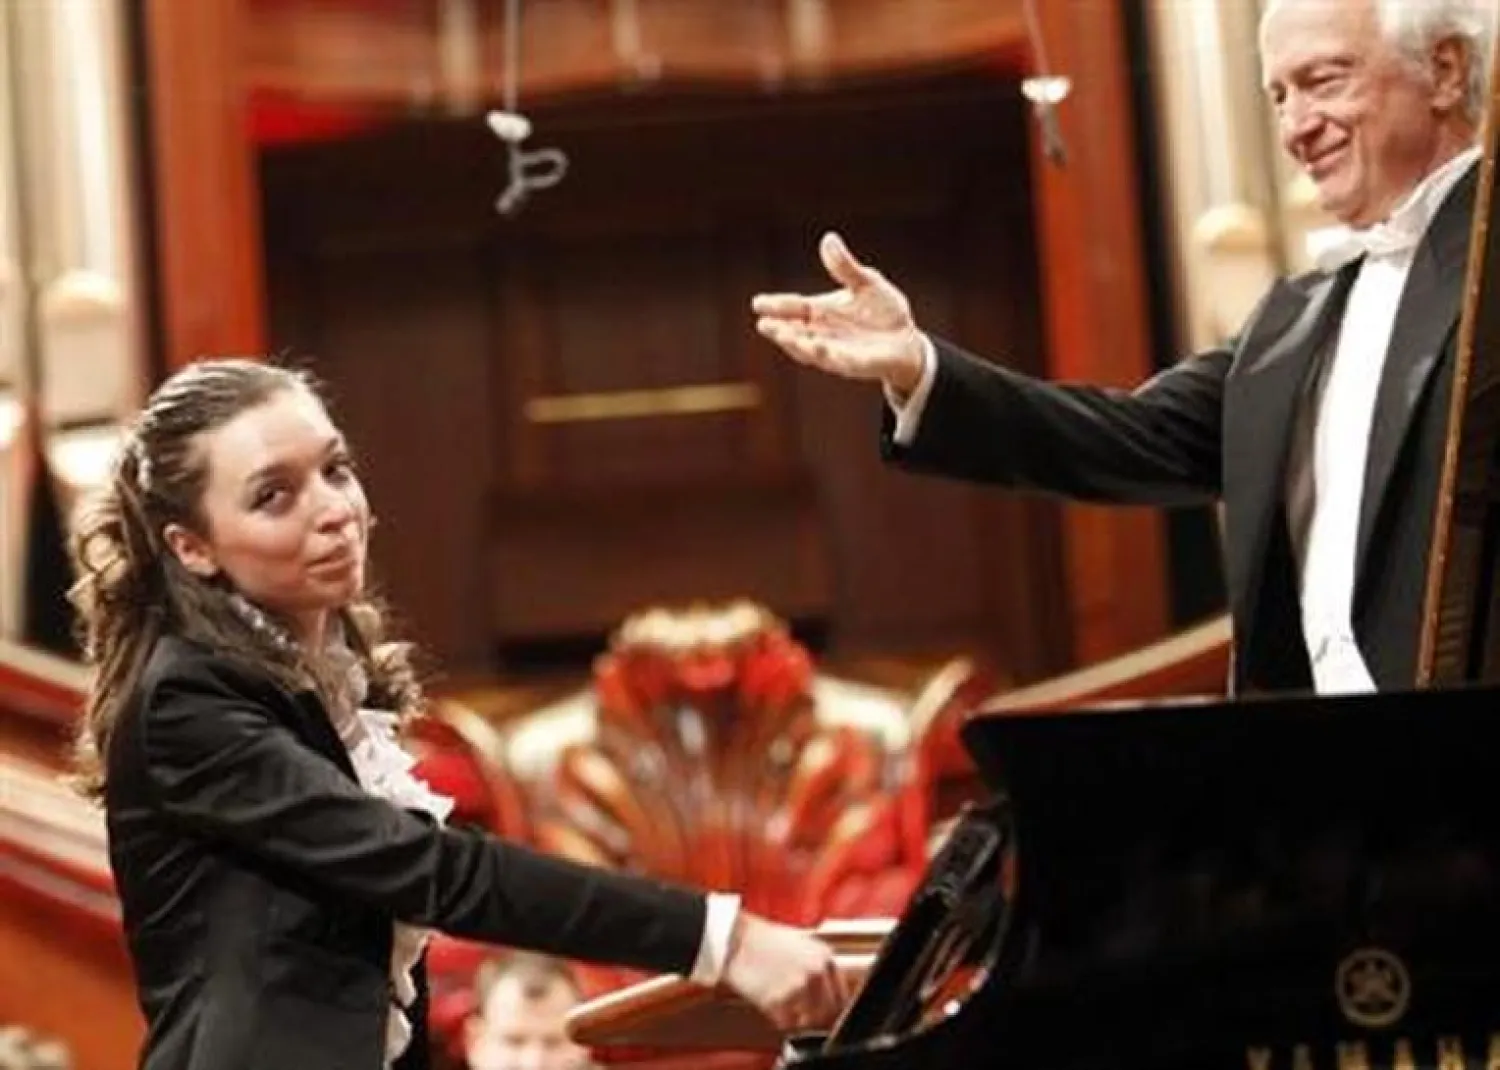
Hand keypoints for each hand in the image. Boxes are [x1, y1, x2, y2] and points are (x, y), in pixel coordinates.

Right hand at [721, 912, 846, 1032]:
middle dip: (818, 1016)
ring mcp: (798, 988)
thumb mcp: (801, 944)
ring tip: (787, 1009)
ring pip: (809, 1021)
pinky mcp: (779, 1002)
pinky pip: (787, 1023)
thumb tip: (829, 991)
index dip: (833, 1007)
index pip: (842, 996)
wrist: (736, 939)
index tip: (826, 1012)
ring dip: (799, 1019)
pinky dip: (780, 1020)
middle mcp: (815, 973)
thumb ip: (819, 966)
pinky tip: (773, 1006)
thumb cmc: (763, 939)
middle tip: (804, 1014)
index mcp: (824, 956)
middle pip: (829, 1012)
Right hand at [752, 231, 926, 394]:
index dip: (775, 306)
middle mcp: (822, 333)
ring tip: (784, 336)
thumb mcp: (866, 282)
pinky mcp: (853, 365)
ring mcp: (835, 351)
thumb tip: (828, 239)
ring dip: (796, 344)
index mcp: (819, 312)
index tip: (758, 303)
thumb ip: (846, 267)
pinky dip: (827, 355)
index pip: (793, 307)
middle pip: (794, 332)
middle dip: (779, 330)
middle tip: (764, 324)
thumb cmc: (882, 311)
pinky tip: (818, 347)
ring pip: (809, 350)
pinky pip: (837, 361)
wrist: (906, 339)